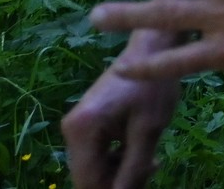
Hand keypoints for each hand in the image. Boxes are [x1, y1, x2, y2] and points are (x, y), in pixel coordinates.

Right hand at [64, 38, 181, 188]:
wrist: (152, 49)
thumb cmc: (154, 85)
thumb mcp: (149, 129)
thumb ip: (134, 167)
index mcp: (81, 130)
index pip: (88, 180)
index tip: (139, 186)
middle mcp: (70, 129)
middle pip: (88, 175)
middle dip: (116, 181)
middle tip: (151, 169)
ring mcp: (76, 126)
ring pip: (93, 166)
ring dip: (119, 170)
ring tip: (151, 161)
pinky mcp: (85, 123)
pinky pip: (96, 152)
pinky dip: (116, 158)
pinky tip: (139, 151)